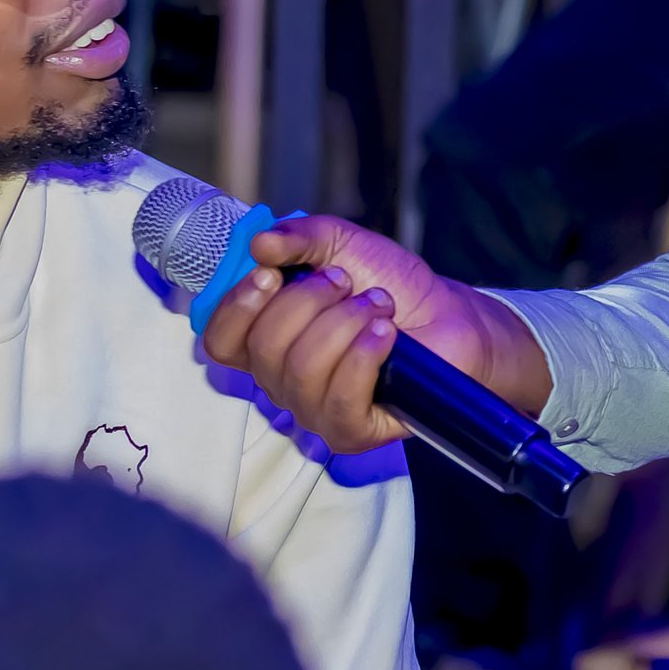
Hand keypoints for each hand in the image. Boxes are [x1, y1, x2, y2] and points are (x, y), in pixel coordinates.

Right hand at [197, 214, 554, 454]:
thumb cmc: (389, 284)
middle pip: (263, 348)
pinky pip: (338, 401)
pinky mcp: (351, 432)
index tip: (271, 273)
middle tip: (349, 282)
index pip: (219, 340)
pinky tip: (386, 335)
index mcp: (266, 339)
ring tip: (378, 306)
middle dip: (309, 302)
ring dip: (345, 324)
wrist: (448, 316)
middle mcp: (281, 380)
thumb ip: (298, 237)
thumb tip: (258, 244)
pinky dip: (363, 357)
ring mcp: (313, 411)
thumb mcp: (341, 244)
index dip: (238, 307)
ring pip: (302, 370)